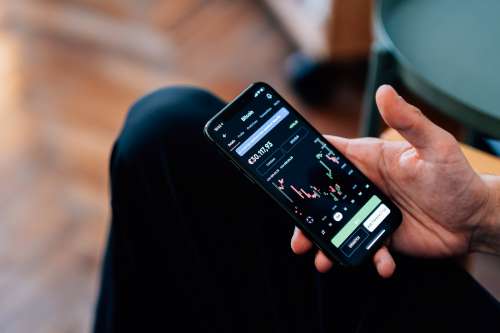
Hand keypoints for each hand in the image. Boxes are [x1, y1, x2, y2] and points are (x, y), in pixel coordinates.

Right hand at [291, 85, 493, 277]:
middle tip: (298, 233)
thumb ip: (409, 121)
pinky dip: (368, 257)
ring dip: (326, 242)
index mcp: (370, 160)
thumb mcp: (435, 146)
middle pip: (324, 196)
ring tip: (321, 258)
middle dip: (307, 215)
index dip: (304, 159)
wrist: (475, 219)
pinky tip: (380, 264)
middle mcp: (365, 185)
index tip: (281, 170)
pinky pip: (366, 246)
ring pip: (337, 225)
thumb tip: (384, 90)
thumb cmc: (457, 177)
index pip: (330, 155)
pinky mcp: (381, 234)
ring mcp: (370, 212)